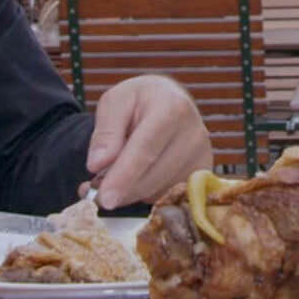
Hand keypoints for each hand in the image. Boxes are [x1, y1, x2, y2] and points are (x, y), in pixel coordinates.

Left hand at [85, 75, 212, 207]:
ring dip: (131, 192)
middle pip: (152, 176)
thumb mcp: (114, 102)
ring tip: (117, 175)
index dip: (124, 176)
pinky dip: (147, 193)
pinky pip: (168, 196)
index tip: (106, 198)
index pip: (145, 149)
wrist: (168, 100)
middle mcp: (194, 132)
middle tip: (95, 190)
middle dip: (121, 189)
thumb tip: (97, 164)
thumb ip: (104, 132)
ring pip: (159, 190)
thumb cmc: (139, 101)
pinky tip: (138, 177)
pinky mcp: (203, 172)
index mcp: (171, 108)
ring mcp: (202, 155)